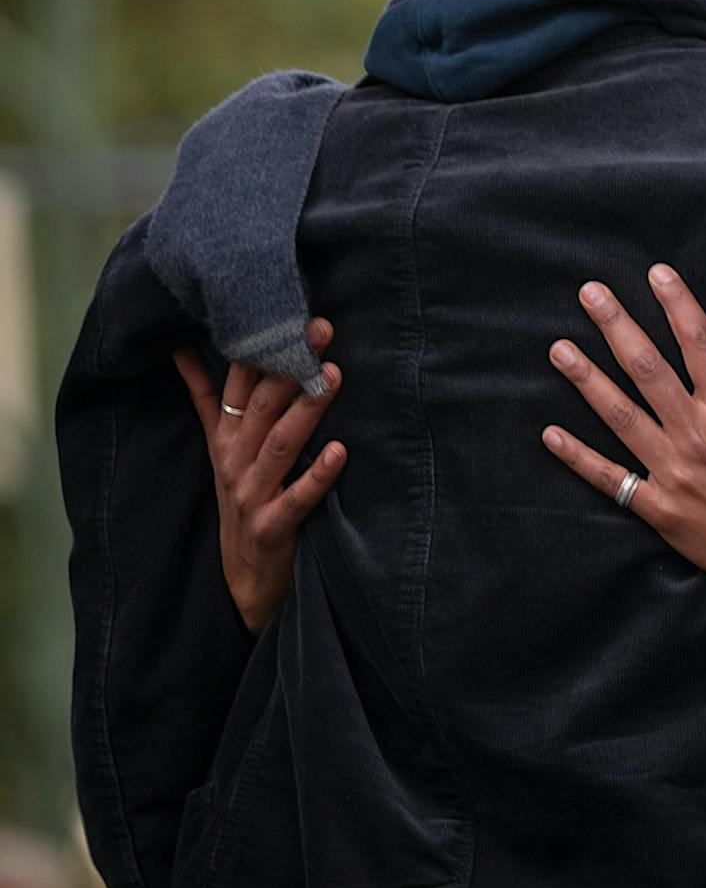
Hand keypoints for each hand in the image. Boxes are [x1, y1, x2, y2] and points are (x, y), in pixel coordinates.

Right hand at [175, 320, 345, 635]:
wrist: (244, 578)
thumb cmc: (242, 497)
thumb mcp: (219, 444)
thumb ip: (206, 394)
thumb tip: (181, 347)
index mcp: (226, 435)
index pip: (238, 382)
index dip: (260, 346)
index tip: (288, 309)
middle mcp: (234, 459)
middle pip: (261, 405)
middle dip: (290, 366)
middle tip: (321, 330)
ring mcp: (250, 493)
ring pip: (278, 445)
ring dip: (306, 410)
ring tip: (334, 377)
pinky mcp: (271, 527)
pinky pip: (296, 498)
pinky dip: (317, 475)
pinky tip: (341, 451)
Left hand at [541, 269, 705, 625]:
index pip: (700, 343)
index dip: (677, 305)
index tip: (656, 272)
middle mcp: (695, 435)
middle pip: (648, 370)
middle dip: (617, 327)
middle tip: (589, 293)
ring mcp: (672, 473)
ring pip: (621, 417)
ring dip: (587, 380)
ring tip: (559, 349)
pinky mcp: (658, 508)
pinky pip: (611, 479)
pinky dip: (579, 458)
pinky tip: (551, 434)